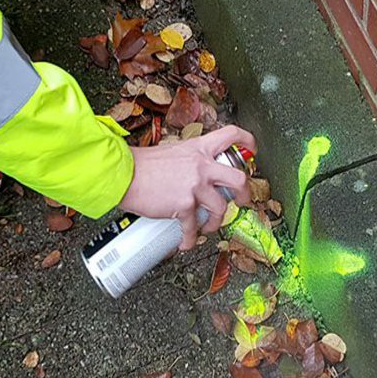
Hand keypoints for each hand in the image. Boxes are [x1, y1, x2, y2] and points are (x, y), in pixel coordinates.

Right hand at [119, 125, 256, 249]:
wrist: (123, 174)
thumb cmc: (141, 165)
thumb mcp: (172, 152)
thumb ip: (189, 161)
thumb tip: (196, 174)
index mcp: (198, 149)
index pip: (231, 135)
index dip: (248, 141)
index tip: (252, 151)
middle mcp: (201, 166)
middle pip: (239, 178)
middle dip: (246, 194)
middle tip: (242, 201)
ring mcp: (194, 186)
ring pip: (221, 208)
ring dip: (216, 222)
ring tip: (208, 227)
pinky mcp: (184, 205)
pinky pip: (193, 228)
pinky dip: (190, 239)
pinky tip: (186, 242)